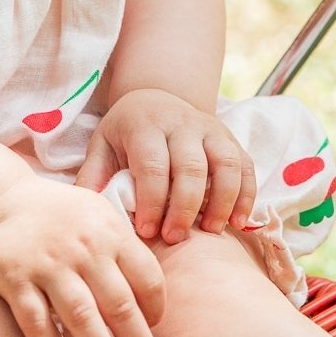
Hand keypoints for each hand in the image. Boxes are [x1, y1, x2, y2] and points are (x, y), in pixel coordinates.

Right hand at [0, 179, 166, 336]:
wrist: (1, 199)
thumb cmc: (62, 215)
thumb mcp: (100, 215)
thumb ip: (125, 249)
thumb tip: (152, 299)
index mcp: (111, 232)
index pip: (147, 278)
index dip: (156, 309)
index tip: (154, 330)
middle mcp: (83, 249)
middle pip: (119, 305)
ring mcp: (48, 264)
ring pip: (81, 316)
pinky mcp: (15, 278)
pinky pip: (35, 319)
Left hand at [74, 88, 256, 244]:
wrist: (156, 98)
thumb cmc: (127, 132)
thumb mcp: (103, 144)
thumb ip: (94, 175)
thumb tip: (88, 212)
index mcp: (145, 125)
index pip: (152, 165)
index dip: (151, 201)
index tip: (145, 230)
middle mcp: (181, 124)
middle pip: (190, 167)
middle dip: (184, 207)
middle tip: (174, 238)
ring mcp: (210, 129)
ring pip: (225, 164)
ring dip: (222, 201)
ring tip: (210, 232)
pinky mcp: (230, 138)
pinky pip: (246, 165)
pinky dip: (246, 195)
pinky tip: (238, 222)